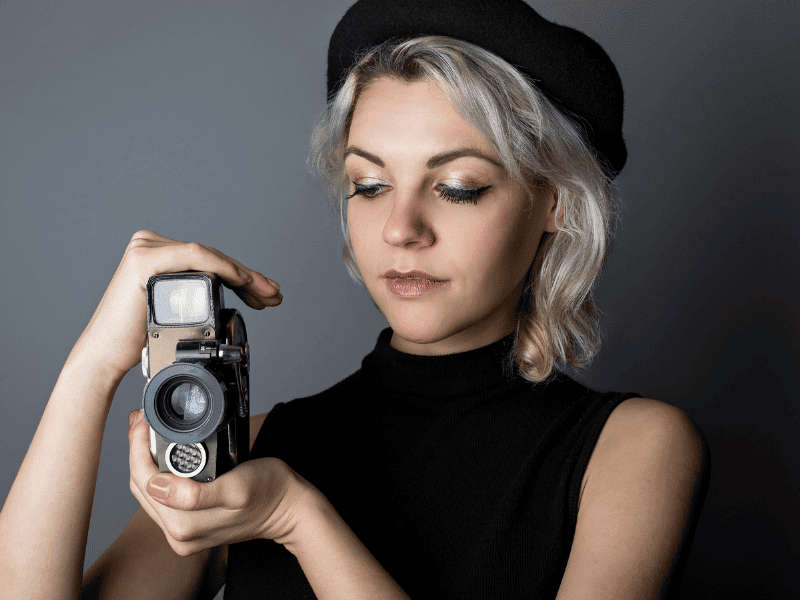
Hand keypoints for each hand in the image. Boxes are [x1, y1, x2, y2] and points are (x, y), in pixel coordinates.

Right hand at [72, 230, 281, 382]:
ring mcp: (146, 248)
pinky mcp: (145, 259)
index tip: (266, 294)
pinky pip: (195, 257)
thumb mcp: (176, 312)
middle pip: (213, 259)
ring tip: (267, 294)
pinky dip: (224, 268)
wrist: (106, 356)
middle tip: (274, 295)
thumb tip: (234, 296)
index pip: (210, 261)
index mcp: (159, 254)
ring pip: (209, 256)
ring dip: (244, 275)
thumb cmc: (139, 339)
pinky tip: (244, 282)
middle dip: (249, 279)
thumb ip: (197, 296)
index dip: (243, 276)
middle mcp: (152, 245)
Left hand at [127, 410, 314, 555]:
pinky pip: (162, 495)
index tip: (142, 419)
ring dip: (145, 458)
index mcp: (184, 527)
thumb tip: (156, 485)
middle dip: (138, 449)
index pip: (144, 481)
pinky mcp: (189, 525)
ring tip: (148, 430)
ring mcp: (183, 532)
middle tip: (142, 418)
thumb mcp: (236, 487)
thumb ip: (195, 494)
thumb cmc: (268, 491)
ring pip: (149, 490)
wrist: (288, 506)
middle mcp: (178, 534)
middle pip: (142, 485)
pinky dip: (158, 470)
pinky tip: (161, 453)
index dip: (137, 446)